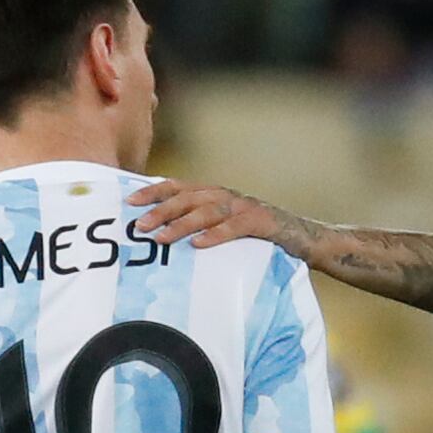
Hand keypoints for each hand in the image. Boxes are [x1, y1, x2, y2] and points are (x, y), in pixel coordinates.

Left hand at [126, 179, 295, 249]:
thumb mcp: (224, 225)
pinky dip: (215, 235)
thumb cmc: (257, 236)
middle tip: (139, 226)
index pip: (178, 187)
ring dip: (182, 224)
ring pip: (207, 211)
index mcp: (214, 194)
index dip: (153, 192)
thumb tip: (161, 235)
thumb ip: (199, 225)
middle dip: (161, 210)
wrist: (302, 237)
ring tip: (161, 238)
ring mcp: (244, 207)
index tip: (130, 202)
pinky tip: (198, 245)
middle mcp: (226, 195)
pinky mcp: (261, 222)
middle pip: (188, 198)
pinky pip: (235, 227)